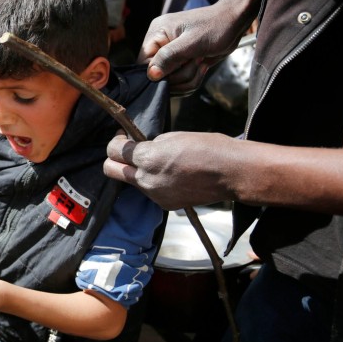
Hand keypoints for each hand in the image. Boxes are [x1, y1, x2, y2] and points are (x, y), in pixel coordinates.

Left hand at [103, 130, 238, 209]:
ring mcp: (155, 195)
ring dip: (137, 171)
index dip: (116, 141)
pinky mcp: (165, 205)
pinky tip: (172, 175)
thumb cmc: (208, 147)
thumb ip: (150, 144)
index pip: (113, 151)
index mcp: (147, 158)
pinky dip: (154, 183)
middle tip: (129, 150)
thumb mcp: (173, 136)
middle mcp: (146, 180)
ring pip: (132, 182)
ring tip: (159, 162)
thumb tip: (139, 148)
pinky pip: (150, 192)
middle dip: (115, 159)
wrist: (232, 173)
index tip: (123, 136)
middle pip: (111, 170)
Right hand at [138, 4, 248, 94]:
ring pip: (170, 83)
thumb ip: (169, 57)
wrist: (234, 23)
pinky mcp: (180, 63)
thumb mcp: (192, 42)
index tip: (178, 70)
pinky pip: (180, 83)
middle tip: (196, 62)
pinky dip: (192, 80)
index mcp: (157, 34)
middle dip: (179, 77)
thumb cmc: (216, 27)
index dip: (159, 74)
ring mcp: (170, 55)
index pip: (144, 64)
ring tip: (201, 62)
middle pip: (157, 77)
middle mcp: (160, 45)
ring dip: (188, 79)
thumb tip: (150, 74)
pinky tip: (202, 66)